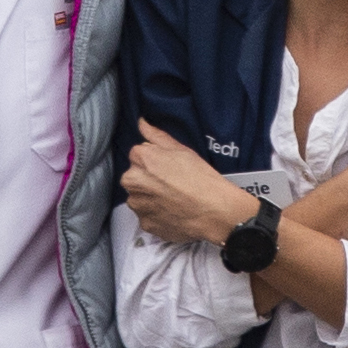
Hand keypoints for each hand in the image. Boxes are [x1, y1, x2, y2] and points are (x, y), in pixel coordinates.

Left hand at [120, 120, 260, 245]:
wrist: (214, 211)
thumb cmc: (201, 178)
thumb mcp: (182, 150)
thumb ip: (157, 136)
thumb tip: (142, 123)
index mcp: (140, 159)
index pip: (138, 155)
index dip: (156, 161)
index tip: (170, 168)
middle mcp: (132, 182)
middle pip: (135, 178)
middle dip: (149, 180)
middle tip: (173, 185)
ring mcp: (138, 205)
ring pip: (140, 198)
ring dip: (151, 198)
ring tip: (174, 200)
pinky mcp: (145, 224)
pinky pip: (148, 216)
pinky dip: (158, 215)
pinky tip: (174, 212)